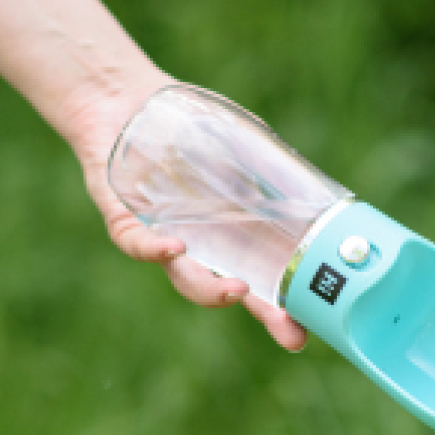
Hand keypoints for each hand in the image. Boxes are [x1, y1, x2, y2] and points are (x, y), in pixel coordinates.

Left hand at [64, 73, 308, 352]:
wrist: (120, 100)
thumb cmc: (181, 124)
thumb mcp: (237, 142)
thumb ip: (267, 165)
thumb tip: (314, 187)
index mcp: (225, 231)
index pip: (259, 275)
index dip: (282, 304)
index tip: (308, 327)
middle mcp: (195, 243)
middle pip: (229, 289)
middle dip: (261, 312)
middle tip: (290, 334)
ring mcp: (159, 235)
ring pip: (184, 276)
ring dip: (210, 290)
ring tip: (236, 291)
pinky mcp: (123, 217)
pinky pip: (136, 242)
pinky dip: (154, 249)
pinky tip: (175, 249)